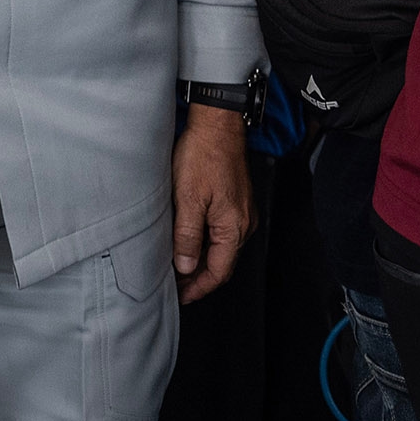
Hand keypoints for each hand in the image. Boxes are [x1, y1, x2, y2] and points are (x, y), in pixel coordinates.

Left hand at [171, 103, 253, 304]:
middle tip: (175, 284)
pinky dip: (205, 241)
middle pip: (222, 262)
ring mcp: (241, 212)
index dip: (199, 287)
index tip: (181, 295)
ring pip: (221, 246)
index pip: (218, 271)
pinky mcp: (235, 200)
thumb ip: (187, 236)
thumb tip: (185, 266)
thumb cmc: (203, 156)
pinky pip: (222, 231)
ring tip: (177, 264)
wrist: (217, 125)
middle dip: (199, 276)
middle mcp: (243, 223)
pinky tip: (188, 239)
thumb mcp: (188, 199)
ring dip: (201, 258)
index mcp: (234, 228)